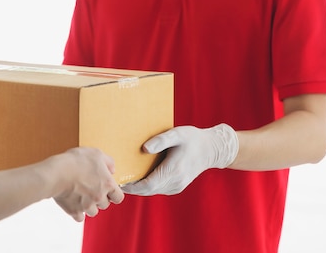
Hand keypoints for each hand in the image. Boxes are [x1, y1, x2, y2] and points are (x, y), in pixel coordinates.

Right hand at [52, 147, 123, 220]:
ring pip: (93, 212)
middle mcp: (99, 197)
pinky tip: (73, 202)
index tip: (108, 191)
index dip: (114, 194)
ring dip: (89, 206)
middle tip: (91, 189)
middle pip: (105, 205)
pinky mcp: (74, 211)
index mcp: (107, 184)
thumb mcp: (96, 153)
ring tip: (81, 195)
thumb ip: (108, 161)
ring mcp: (86, 206)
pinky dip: (77, 212)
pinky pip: (79, 217)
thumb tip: (112, 169)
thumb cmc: (76, 162)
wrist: (57, 172)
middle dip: (99, 198)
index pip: (119, 197)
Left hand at [123, 124, 238, 195]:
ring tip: (122, 177)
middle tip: (115, 180)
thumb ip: (161, 140)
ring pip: (152, 191)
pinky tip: (137, 176)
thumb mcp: (177, 134)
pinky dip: (147, 185)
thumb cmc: (192, 139)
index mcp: (173, 170)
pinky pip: (158, 188)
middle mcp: (175, 182)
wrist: (211, 149)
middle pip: (147, 190)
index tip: (118, 181)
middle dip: (131, 187)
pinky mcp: (177, 186)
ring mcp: (177, 186)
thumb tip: (144, 149)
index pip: (148, 185)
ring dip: (138, 187)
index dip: (132, 186)